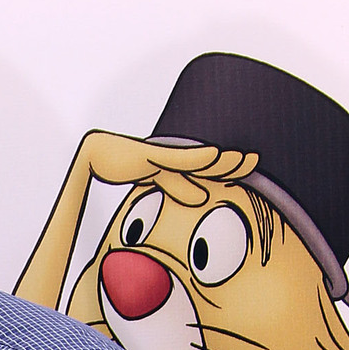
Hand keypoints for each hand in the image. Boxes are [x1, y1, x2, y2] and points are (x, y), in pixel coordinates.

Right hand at [77, 130, 257, 208]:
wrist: (94, 152)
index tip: (249, 165)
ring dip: (218, 161)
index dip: (229, 165)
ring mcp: (161, 153)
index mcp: (176, 160)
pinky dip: (195, 158)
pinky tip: (213, 156)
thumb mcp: (154, 182)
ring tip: (240, 162)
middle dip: (231, 160)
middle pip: (207, 159)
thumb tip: (201, 197)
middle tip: (254, 160)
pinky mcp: (148, 154)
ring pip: (196, 158)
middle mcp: (173, 155)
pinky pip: (176, 158)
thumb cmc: (122, 164)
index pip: (208, 165)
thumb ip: (177, 187)